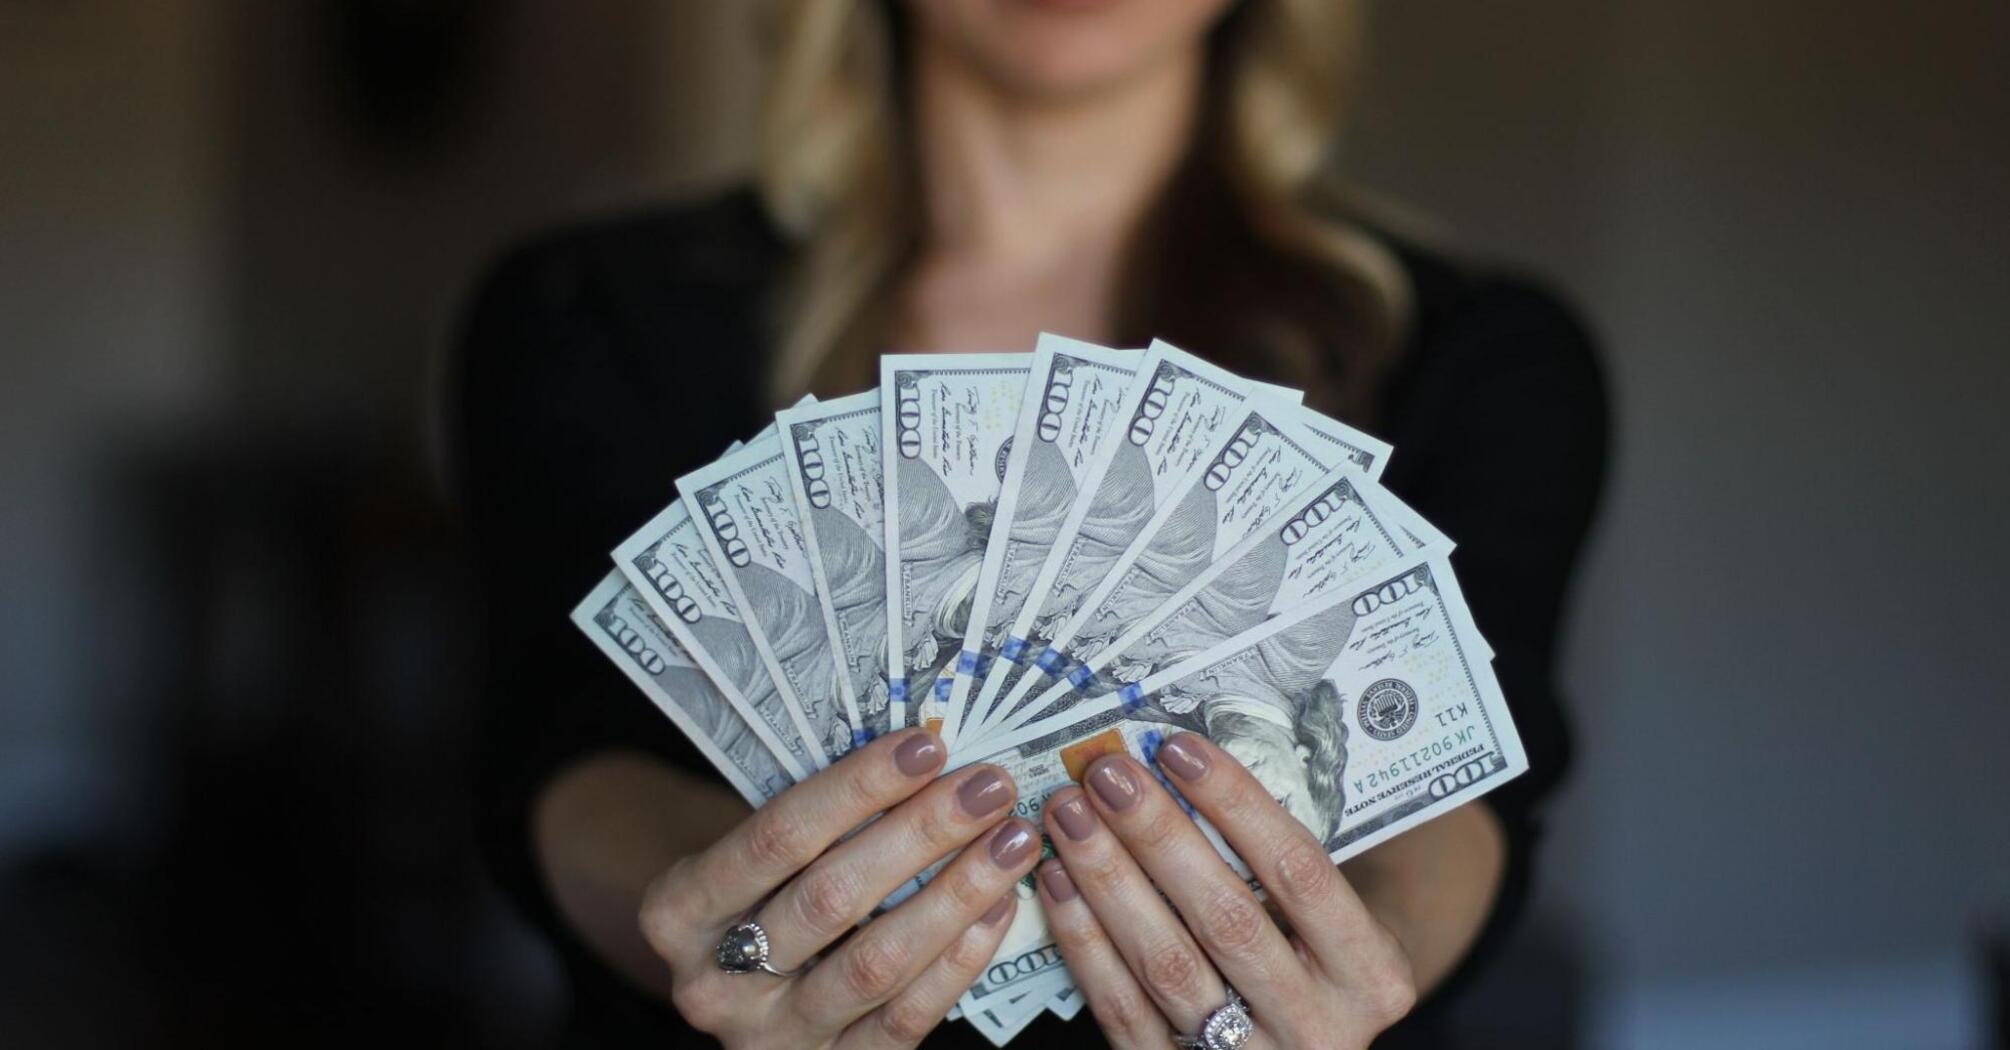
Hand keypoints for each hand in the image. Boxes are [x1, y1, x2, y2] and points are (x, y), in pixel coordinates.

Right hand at [638, 728, 1043, 1048]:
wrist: (738, 990)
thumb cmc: (759, 894)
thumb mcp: (753, 856)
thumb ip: (818, 819)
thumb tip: (928, 754)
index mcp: (678, 910)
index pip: (777, 837)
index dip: (856, 788)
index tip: (927, 745)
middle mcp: (712, 983)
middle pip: (830, 899)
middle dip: (921, 835)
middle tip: (988, 787)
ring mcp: (769, 1037)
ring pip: (875, 964)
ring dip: (955, 896)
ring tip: (1009, 843)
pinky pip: (904, 1019)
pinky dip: (959, 960)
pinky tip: (998, 907)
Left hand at [1036, 732, 1416, 1048]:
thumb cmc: (1317, 959)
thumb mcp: (1334, 921)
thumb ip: (1280, 864)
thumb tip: (1179, 763)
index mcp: (1372, 974)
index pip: (1300, 872)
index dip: (1236, 804)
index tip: (1177, 748)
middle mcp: (1319, 1027)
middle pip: (1227, 918)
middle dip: (1158, 835)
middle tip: (1107, 773)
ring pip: (1166, 964)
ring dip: (1109, 879)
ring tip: (1070, 815)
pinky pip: (1123, 1008)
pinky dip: (1084, 939)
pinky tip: (1058, 881)